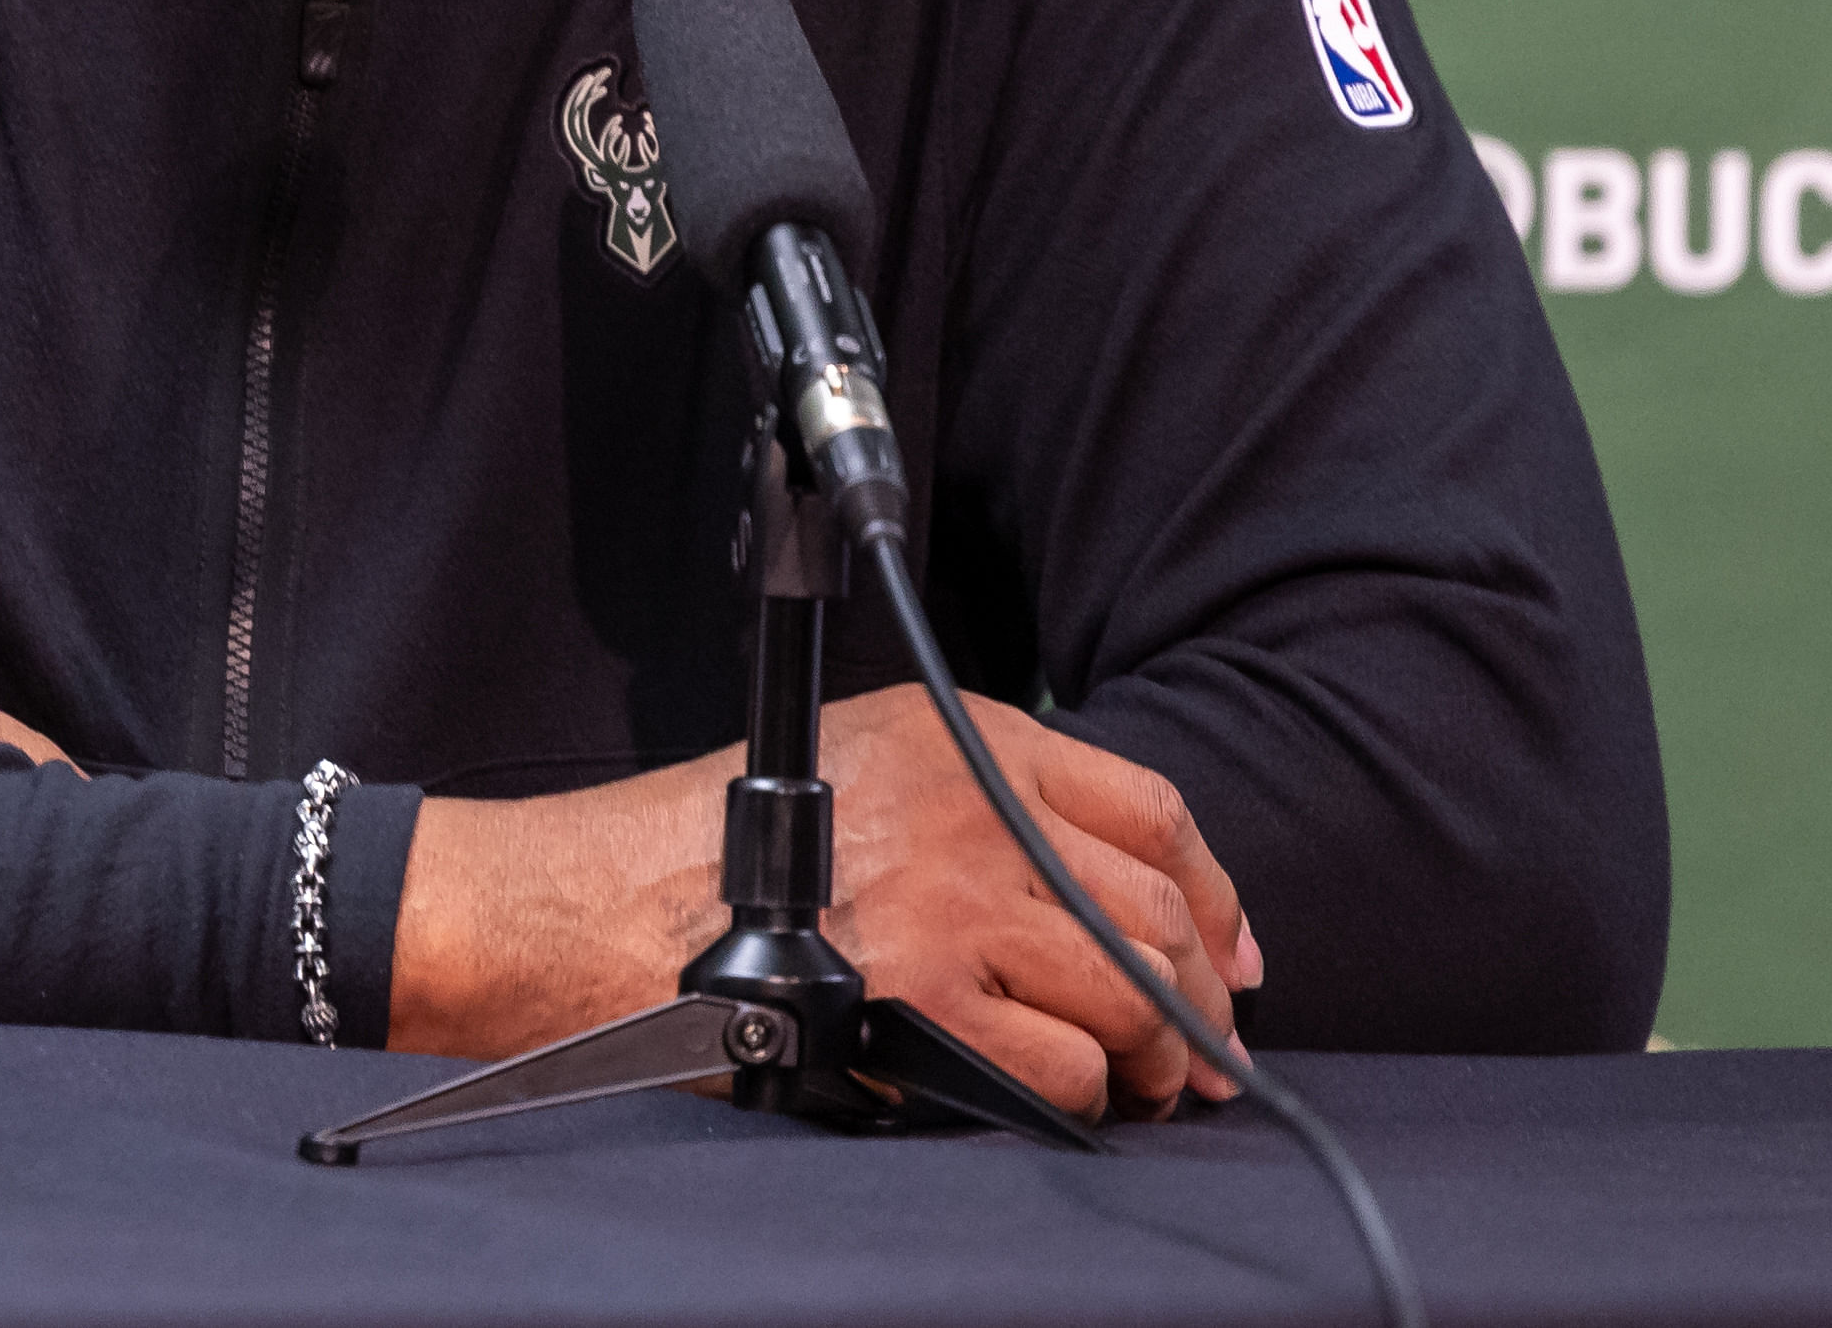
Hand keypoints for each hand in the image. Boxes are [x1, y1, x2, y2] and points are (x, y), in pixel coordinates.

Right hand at [392, 685, 1257, 1120]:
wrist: (598, 905)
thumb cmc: (709, 847)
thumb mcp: (860, 759)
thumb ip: (985, 800)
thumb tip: (1128, 898)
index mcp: (963, 737)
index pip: (1151, 808)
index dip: (1215, 892)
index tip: (1233, 951)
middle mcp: (972, 806)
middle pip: (1158, 907)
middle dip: (1202, 997)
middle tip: (1206, 1050)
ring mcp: (952, 901)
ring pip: (1128, 991)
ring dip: (1154, 1057)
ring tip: (1146, 1088)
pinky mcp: (923, 995)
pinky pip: (1061, 1066)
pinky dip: (1076, 1095)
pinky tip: (1052, 1094)